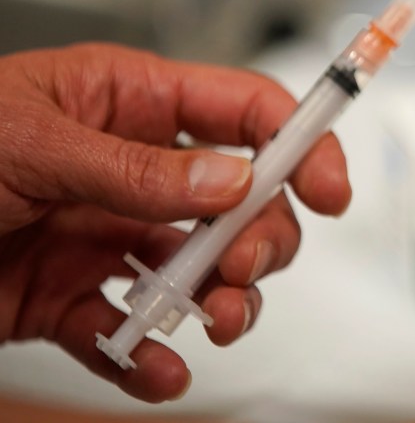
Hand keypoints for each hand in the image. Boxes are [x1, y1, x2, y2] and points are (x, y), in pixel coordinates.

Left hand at [0, 43, 350, 401]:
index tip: (328, 188)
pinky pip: (135, 331)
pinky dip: (154, 360)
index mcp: (128, 102)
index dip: (299, 142)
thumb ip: (135, 168)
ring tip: (214, 322)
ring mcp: (107, 235)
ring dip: (225, 301)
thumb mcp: (28, 141)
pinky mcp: (75, 297)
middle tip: (242, 267)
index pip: (244, 110)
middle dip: (261, 237)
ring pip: (204, 269)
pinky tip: (156, 369)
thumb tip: (230, 182)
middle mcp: (132, 170)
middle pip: (243, 200)